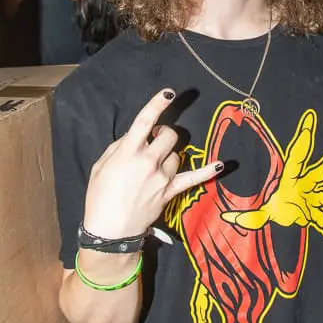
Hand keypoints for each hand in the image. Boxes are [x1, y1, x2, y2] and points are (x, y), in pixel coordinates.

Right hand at [83, 89, 221, 239]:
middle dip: (164, 133)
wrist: (109, 231)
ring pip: (176, 155)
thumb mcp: (101, 166)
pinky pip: (193, 179)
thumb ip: (119, 147)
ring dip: (169, 154)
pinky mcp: (170, 192)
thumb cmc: (99, 197)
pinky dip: (208, 171)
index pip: (145, 121)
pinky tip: (223, 164)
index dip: (157, 104)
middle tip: (155, 138)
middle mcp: (148, 161)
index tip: (169, 92)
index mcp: (128, 152)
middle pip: (168, 136)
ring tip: (157, 164)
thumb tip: (135, 137)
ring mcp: (162, 177)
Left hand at [222, 111, 322, 240]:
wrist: (281, 224)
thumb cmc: (271, 210)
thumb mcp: (256, 214)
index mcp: (290, 179)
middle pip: (319, 172)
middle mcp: (304, 186)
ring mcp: (312, 199)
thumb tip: (227, 217)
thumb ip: (244, 216)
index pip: (298, 155)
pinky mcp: (316, 214)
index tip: (309, 119)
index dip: (304, 137)